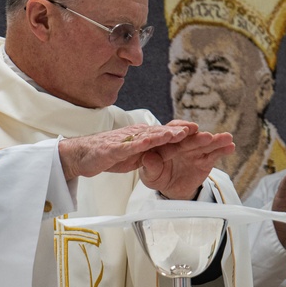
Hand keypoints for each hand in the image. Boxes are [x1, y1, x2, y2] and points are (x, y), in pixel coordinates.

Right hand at [58, 122, 194, 180]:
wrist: (82, 155)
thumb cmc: (108, 153)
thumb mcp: (135, 156)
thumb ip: (150, 153)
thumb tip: (166, 151)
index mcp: (144, 138)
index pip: (167, 136)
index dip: (184, 134)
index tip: (203, 134)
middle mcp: (137, 135)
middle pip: (163, 133)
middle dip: (182, 132)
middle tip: (200, 131)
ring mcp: (126, 141)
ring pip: (149, 136)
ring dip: (166, 134)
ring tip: (181, 133)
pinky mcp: (114, 149)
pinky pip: (129, 146)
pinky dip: (141, 144)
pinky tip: (151, 142)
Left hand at [139, 122, 234, 199]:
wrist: (171, 188)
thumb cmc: (157, 177)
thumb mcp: (150, 176)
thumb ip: (150, 167)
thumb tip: (148, 158)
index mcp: (165, 142)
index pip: (171, 133)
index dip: (178, 131)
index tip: (186, 130)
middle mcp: (181, 143)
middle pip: (191, 138)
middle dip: (199, 137)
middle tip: (207, 137)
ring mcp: (194, 150)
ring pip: (206, 144)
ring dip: (217, 140)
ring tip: (227, 138)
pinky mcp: (205, 159)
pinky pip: (214, 154)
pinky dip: (223, 150)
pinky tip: (231, 147)